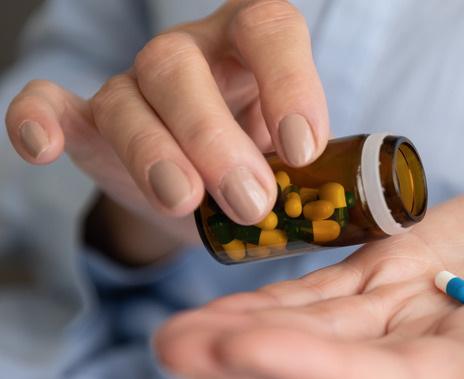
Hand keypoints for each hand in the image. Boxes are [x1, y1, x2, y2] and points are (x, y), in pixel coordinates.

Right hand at [5, 0, 328, 253]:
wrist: (213, 192)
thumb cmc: (266, 166)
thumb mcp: (301, 163)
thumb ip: (326, 172)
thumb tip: (372, 212)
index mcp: (254, 47)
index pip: (270, 29)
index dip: (288, 81)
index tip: (303, 148)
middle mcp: (192, 54)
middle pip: (183, 68)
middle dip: (215, 138)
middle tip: (252, 201)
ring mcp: (136, 84)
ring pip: (129, 95)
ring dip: (156, 152)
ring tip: (187, 202)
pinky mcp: (90, 121)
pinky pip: (51, 103)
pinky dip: (38, 119)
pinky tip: (41, 145)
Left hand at [153, 166, 463, 378]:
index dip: (321, 370)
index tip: (242, 345)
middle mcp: (445, 355)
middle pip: (336, 374)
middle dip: (257, 363)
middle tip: (175, 345)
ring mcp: (419, 315)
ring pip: (322, 335)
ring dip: (250, 333)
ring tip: (177, 329)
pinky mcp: (406, 274)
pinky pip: (334, 296)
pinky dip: (280, 299)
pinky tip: (228, 302)